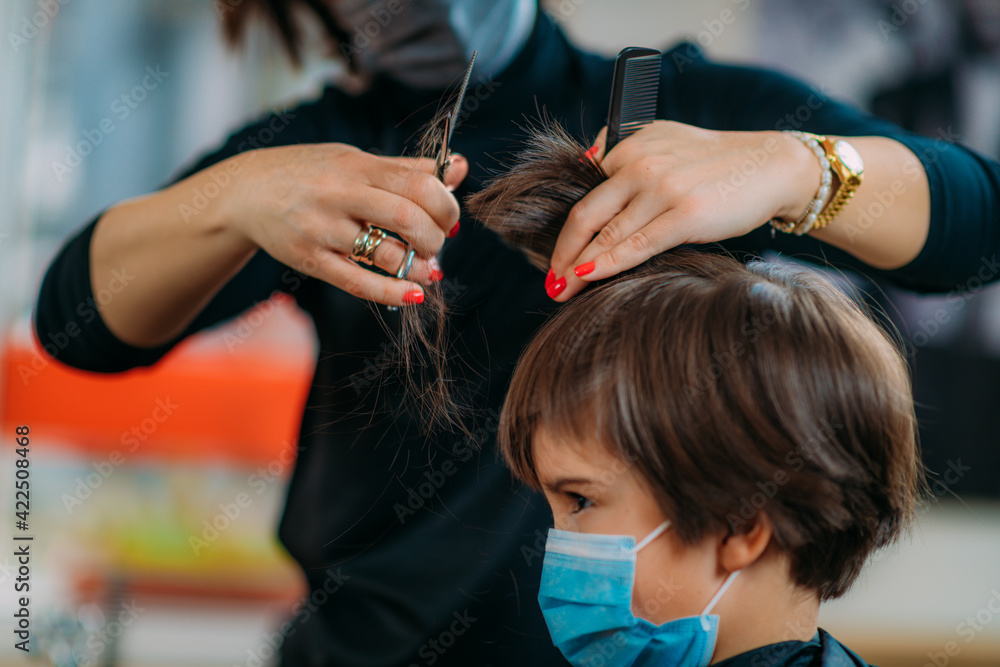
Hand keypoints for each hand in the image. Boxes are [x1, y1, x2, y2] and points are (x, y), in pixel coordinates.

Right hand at [225, 143, 466, 305]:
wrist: (245, 191)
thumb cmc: (310, 174)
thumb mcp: (356, 161)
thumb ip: (407, 168)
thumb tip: (460, 167)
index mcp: (357, 166)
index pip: (419, 183)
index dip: (446, 205)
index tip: (449, 218)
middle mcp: (340, 194)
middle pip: (409, 219)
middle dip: (436, 238)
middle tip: (436, 243)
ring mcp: (323, 229)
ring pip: (387, 254)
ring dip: (417, 266)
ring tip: (424, 266)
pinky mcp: (310, 259)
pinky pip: (358, 282)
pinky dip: (392, 292)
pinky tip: (414, 294)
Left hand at [546, 120, 817, 300]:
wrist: (771, 166)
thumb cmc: (715, 163)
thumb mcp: (665, 140)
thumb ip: (625, 151)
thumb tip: (585, 166)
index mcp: (630, 145)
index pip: (584, 191)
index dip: (566, 228)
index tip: (554, 255)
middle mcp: (641, 164)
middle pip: (585, 214)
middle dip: (562, 253)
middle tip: (549, 280)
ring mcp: (662, 188)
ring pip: (606, 234)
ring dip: (578, 267)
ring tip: (561, 291)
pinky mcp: (685, 213)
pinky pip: (635, 245)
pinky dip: (606, 265)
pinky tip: (587, 280)